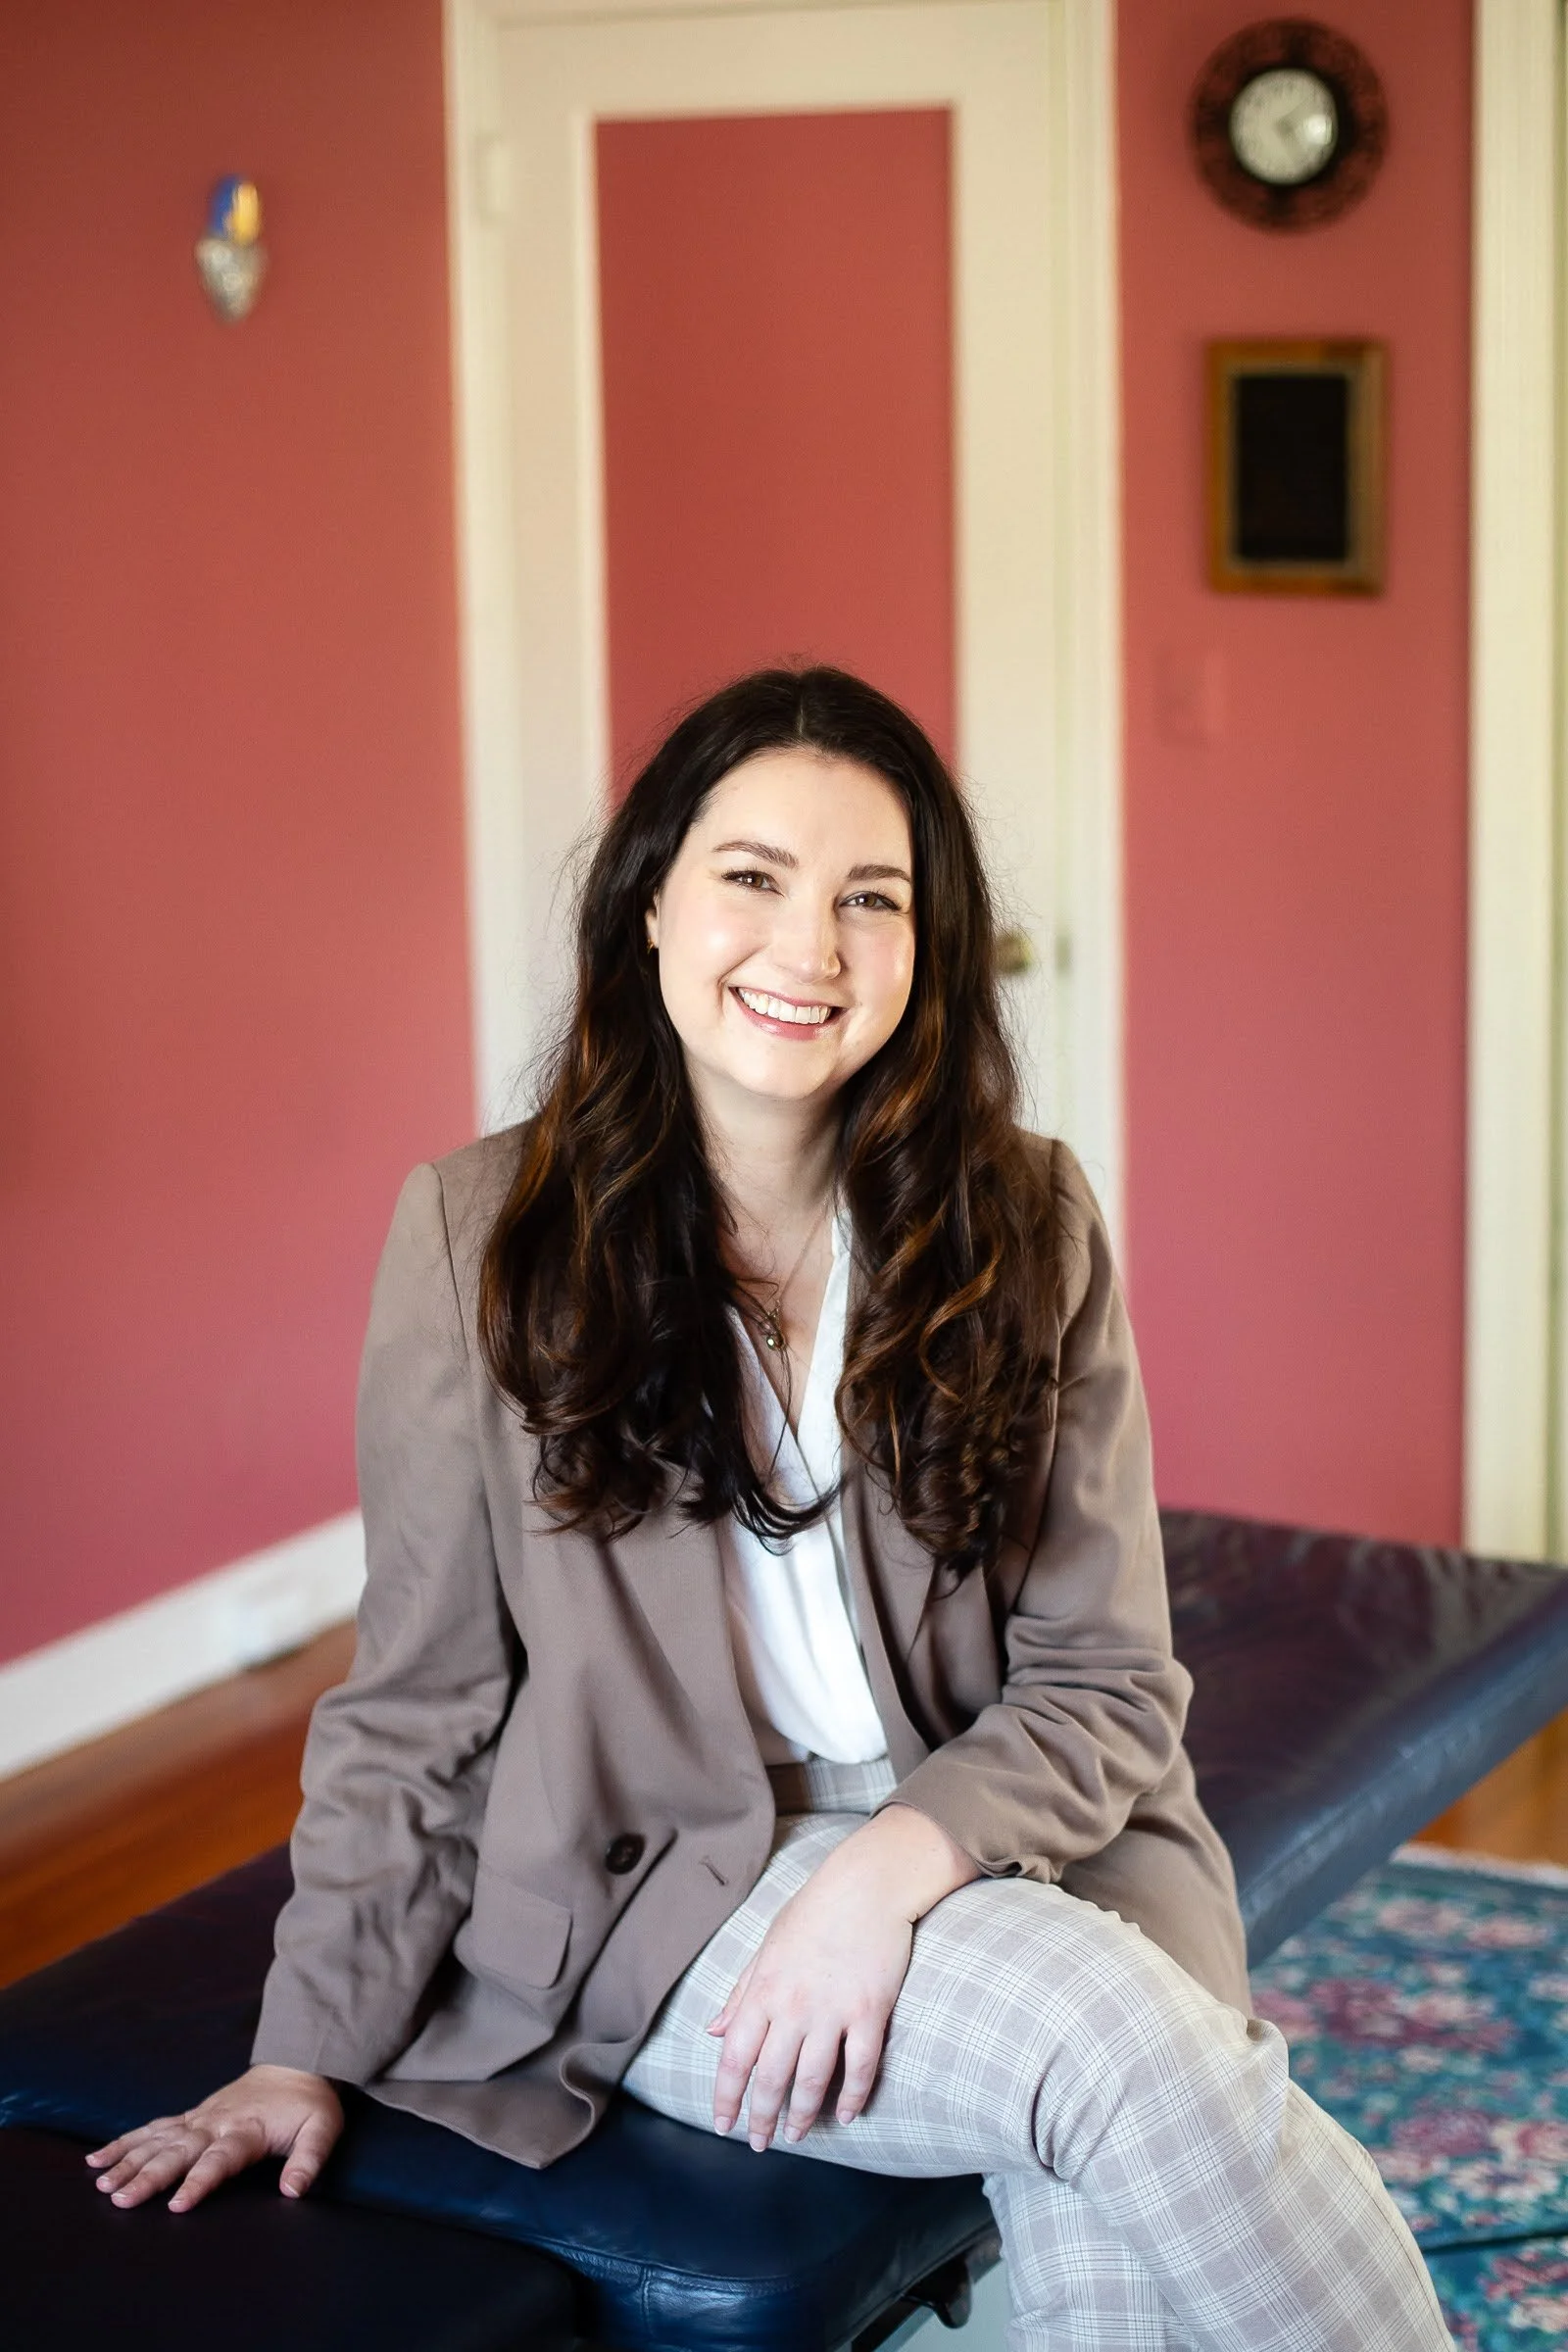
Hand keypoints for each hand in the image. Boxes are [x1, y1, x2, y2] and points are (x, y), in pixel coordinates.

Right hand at [85, 2065, 343, 2211]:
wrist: (297, 2063)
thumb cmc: (308, 2105)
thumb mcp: (322, 2129)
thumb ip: (309, 2160)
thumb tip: (293, 2193)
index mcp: (245, 2131)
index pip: (219, 2160)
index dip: (198, 2182)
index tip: (176, 2205)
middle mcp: (215, 2124)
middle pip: (178, 2152)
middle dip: (148, 2175)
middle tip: (119, 2198)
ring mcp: (199, 2118)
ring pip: (157, 2140)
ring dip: (128, 2160)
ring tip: (100, 2182)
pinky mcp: (190, 2116)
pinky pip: (153, 2128)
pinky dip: (125, 2141)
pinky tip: (99, 2157)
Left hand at [708, 1802, 979, 2151]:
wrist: (868, 1884)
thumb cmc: (815, 1911)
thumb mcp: (768, 1946)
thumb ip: (741, 1992)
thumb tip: (713, 2030)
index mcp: (763, 1990)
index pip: (735, 2057)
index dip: (726, 2097)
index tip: (723, 2125)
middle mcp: (794, 2006)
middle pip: (772, 2078)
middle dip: (762, 2117)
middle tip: (760, 2143)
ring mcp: (834, 2011)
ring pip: (813, 2080)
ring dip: (803, 2115)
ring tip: (798, 2136)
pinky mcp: (870, 2011)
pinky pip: (861, 2067)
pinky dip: (853, 2096)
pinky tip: (847, 2115)